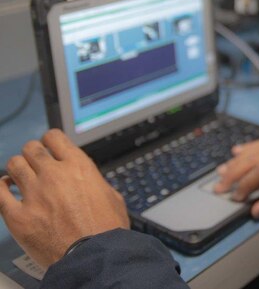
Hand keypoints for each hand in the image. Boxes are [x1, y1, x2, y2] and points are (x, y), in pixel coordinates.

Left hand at [0, 130, 129, 267]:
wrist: (94, 256)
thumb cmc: (107, 230)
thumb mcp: (112, 196)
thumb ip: (94, 183)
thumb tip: (90, 183)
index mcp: (78, 167)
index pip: (54, 137)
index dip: (50, 141)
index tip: (49, 148)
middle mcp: (54, 175)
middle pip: (30, 149)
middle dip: (32, 154)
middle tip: (34, 164)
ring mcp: (34, 194)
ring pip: (13, 165)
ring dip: (17, 169)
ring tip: (20, 178)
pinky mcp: (18, 216)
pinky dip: (0, 188)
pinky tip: (5, 190)